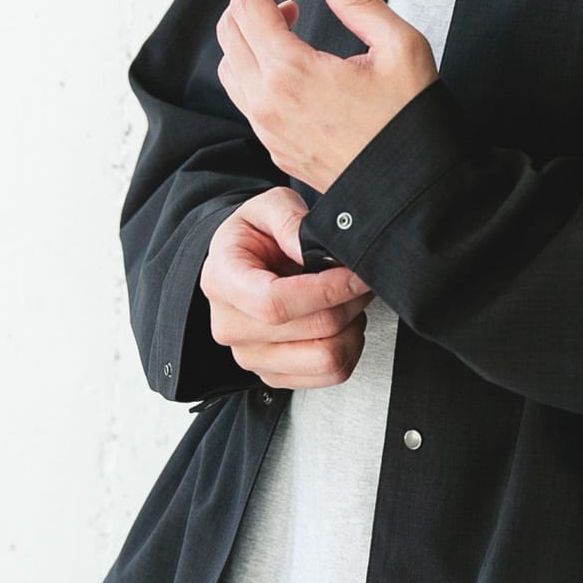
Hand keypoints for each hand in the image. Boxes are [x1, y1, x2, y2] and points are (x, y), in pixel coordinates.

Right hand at [201, 187, 376, 390]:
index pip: (275, 303)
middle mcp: (231, 327)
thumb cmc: (256, 236)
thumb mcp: (268, 207)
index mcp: (223, 281)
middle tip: (359, 278)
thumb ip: (290, 220)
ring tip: (347, 300)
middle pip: (313, 330)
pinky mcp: (274, 375)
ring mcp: (251, 357)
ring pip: (327, 359)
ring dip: (353, 327)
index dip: (326, 292)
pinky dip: (349, 349)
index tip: (355, 275)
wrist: (244, 264)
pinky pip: (330, 375)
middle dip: (350, 301)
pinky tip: (340, 324)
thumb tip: (311, 249)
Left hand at [216, 0, 438, 193]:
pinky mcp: (277, 148)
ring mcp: (268, 130)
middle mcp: (267, 103)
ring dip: (251, 31)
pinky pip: (246, 97)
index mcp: (291, 73)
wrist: (415, 194)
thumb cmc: (412, 125)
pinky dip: (256, 65)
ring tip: (290, 15)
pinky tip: (292, 58)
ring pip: (231, 65)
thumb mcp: (398, 46)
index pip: (249, 2)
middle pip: (230, 29)